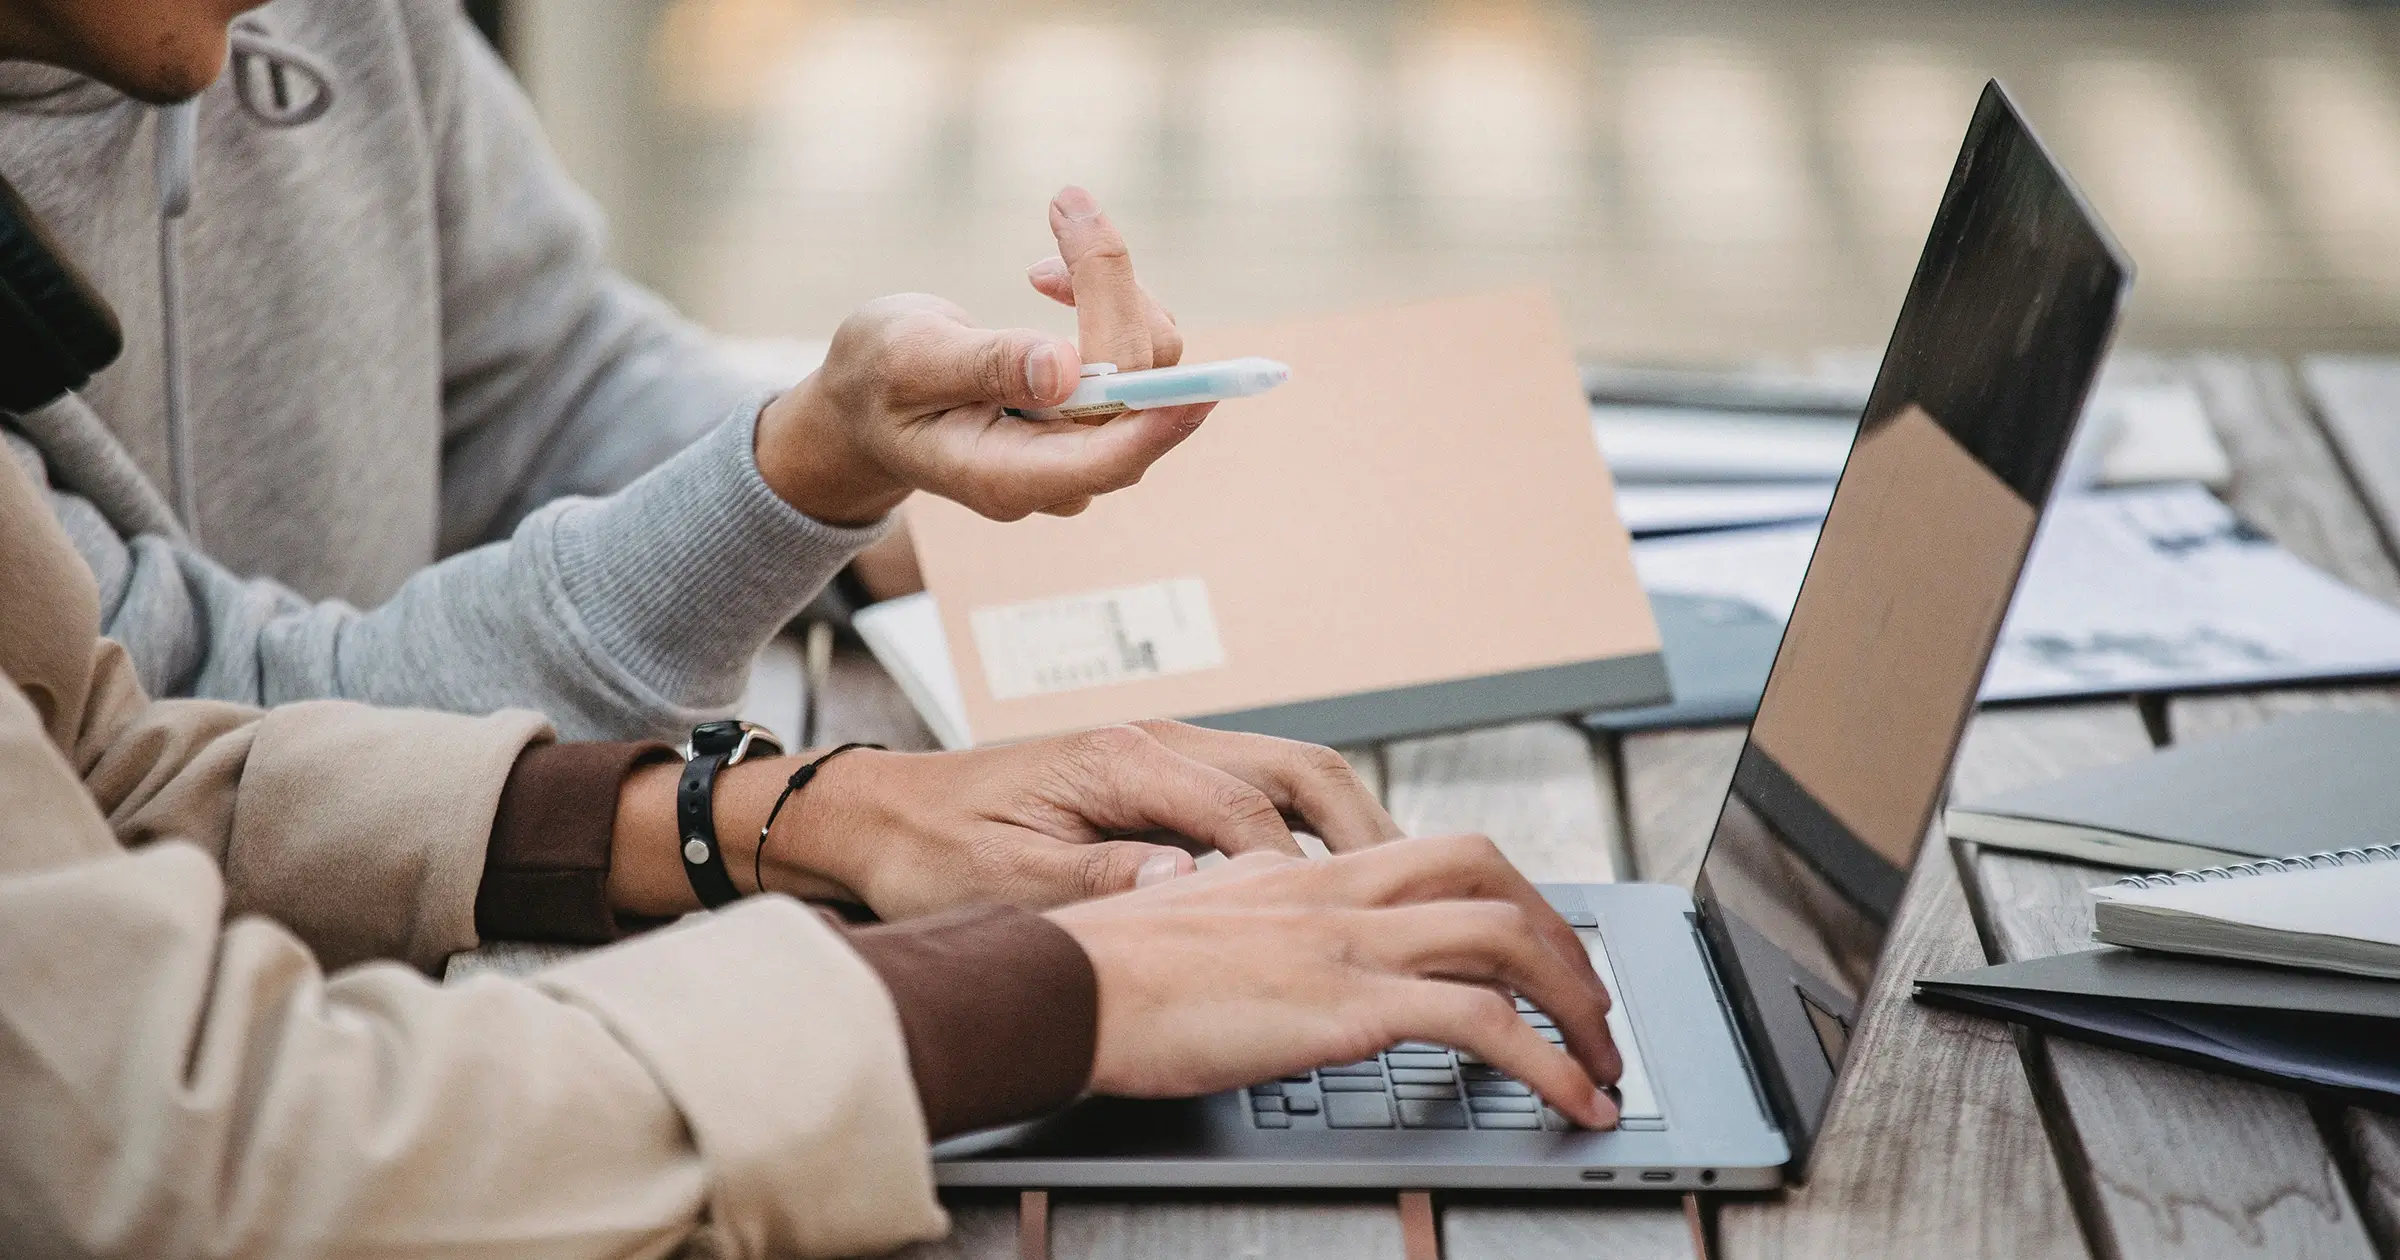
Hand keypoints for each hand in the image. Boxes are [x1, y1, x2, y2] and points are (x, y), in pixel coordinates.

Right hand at [753, 185, 1209, 524]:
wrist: (868, 401)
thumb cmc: (876, 381)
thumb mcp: (906, 360)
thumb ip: (983, 366)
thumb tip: (1064, 371)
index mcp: (1006, 476)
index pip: (1106, 458)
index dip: (1157, 421)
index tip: (1201, 388)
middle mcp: (1060, 473)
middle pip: (1134, 391)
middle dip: (1111, 289)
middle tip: (1066, 201)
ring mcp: (1084, 447)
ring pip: (1147, 365)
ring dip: (1107, 286)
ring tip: (1044, 241)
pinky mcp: (1098, 413)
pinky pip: (1138, 353)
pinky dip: (1106, 296)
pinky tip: (1051, 277)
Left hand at [760, 721, 1402, 918]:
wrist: (874, 818)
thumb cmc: (929, 851)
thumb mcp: (1007, 881)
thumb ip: (1103, 881)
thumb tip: (1190, 888)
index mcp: (1123, 759)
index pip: (1250, 811)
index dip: (1299, 873)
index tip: (1335, 926)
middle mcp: (1156, 742)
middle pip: (1301, 769)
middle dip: (1367, 832)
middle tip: (1416, 902)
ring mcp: (1162, 755)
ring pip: (1291, 775)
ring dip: (1349, 828)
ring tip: (1395, 895)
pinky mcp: (1157, 779)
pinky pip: (1260, 794)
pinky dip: (1309, 833)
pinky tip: (1328, 885)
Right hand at [1047, 837, 1624, 1128]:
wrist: (1058, 987)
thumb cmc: (1101, 970)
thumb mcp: (1191, 922)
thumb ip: (1246, 923)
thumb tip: (1265, 947)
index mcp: (1304, 875)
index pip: (1439, 855)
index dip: (1508, 899)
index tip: (1535, 951)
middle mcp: (1338, 893)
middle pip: (1493, 879)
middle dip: (1563, 942)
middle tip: (1591, 1007)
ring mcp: (1347, 944)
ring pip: (1508, 939)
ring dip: (1578, 1006)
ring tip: (1604, 1067)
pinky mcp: (1346, 1007)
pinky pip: (1484, 1024)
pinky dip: (1550, 1064)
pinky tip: (1572, 1103)